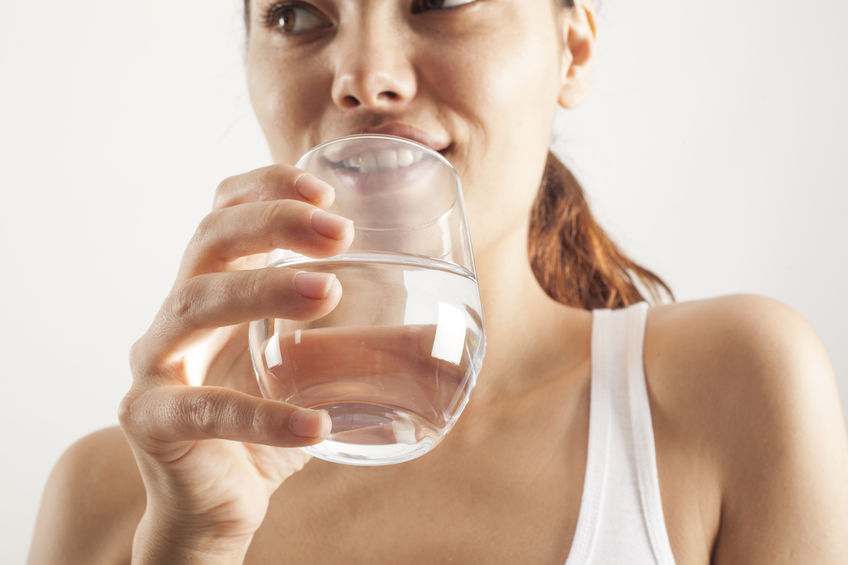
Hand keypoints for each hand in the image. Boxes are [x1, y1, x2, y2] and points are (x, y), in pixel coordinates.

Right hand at [118, 165, 352, 559]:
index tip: (325, 187)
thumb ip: (364, 348)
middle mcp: (180, 314)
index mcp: (218, 288)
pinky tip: (315, 424)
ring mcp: (157, 363)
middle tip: (339, 231)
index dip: (267, 186)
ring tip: (329, 292)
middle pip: (209, 240)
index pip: (226, 212)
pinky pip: (203, 410)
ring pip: (193, 304)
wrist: (220, 501)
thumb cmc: (269, 423)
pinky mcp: (153, 419)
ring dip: (262, 290)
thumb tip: (440, 336)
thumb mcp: (318, 374)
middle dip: (273, 222)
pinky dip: (262, 416)